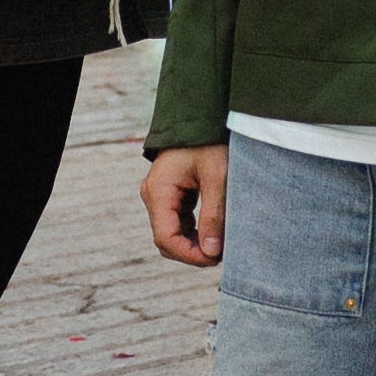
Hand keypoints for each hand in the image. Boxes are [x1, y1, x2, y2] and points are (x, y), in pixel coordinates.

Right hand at [142, 143, 227, 266]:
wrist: (202, 116)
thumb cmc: (209, 142)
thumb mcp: (217, 177)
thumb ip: (213, 215)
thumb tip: (211, 252)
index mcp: (159, 191)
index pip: (166, 238)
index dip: (189, 254)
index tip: (215, 259)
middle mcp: (153, 195)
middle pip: (166, 240)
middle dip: (192, 252)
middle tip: (222, 255)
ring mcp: (160, 196)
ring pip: (172, 233)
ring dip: (194, 244)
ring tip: (221, 245)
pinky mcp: (171, 195)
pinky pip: (178, 223)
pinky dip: (195, 232)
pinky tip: (215, 233)